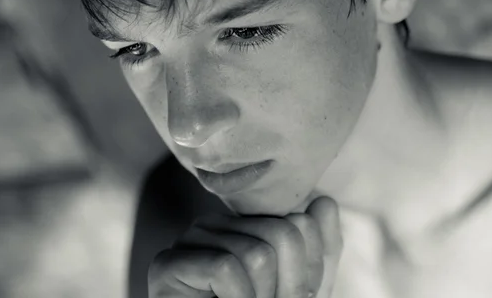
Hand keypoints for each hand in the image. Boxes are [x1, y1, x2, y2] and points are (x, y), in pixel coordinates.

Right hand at [148, 196, 342, 297]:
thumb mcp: (299, 291)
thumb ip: (318, 253)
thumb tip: (324, 202)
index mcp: (243, 226)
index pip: (298, 224)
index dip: (304, 275)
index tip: (281, 297)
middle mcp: (215, 224)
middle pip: (281, 234)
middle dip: (284, 288)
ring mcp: (189, 240)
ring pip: (256, 254)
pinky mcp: (167, 264)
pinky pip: (226, 269)